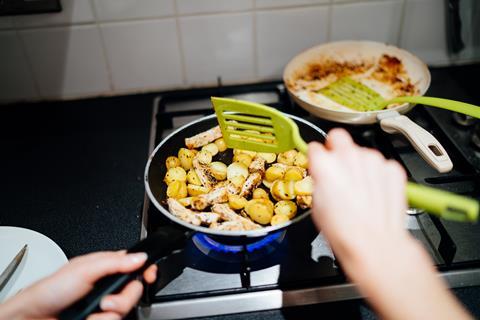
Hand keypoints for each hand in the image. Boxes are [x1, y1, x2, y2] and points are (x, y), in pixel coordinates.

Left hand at [1, 251, 157, 319]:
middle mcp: (108, 285)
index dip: (146, 269)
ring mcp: (105, 305)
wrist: (35, 318)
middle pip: (135, 289)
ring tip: (95, 309)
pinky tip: (89, 318)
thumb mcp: (85, 269)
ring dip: (110, 312)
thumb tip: (140, 257)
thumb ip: (114, 262)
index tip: (150, 274)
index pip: (136, 265)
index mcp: (106, 266)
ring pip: (126, 309)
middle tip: (107, 300)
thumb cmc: (52, 290)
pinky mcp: (101, 319)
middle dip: (124, 298)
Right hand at [308, 128, 471, 319]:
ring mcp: (374, 161)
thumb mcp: (317, 204)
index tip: (320, 163)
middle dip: (336, 148)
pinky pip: (382, 165)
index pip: (316, 146)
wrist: (374, 243)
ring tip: (359, 190)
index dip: (317, 156)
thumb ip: (320, 180)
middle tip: (338, 167)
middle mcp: (350, 156)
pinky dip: (378, 175)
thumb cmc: (344, 230)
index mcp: (325, 164)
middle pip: (339, 137)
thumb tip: (324, 175)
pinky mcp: (392, 169)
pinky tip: (374, 193)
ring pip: (363, 152)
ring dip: (359, 165)